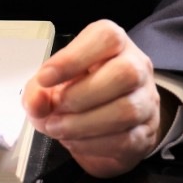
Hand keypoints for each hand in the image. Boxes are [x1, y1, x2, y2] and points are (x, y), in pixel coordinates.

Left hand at [21, 19, 169, 177]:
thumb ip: (37, 92)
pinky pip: (126, 139)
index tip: (45, 78)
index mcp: (114, 43)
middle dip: (82, 95)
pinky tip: (76, 141)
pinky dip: (94, 144)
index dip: (73, 58)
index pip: (105, 38)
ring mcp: (147, 100)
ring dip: (84, 124)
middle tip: (56, 107)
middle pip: (125, 72)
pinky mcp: (147, 132)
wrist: (104, 125)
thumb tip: (36, 103)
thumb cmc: (77, 92)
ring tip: (59, 128)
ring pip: (127, 110)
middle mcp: (137, 66)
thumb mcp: (49, 86)